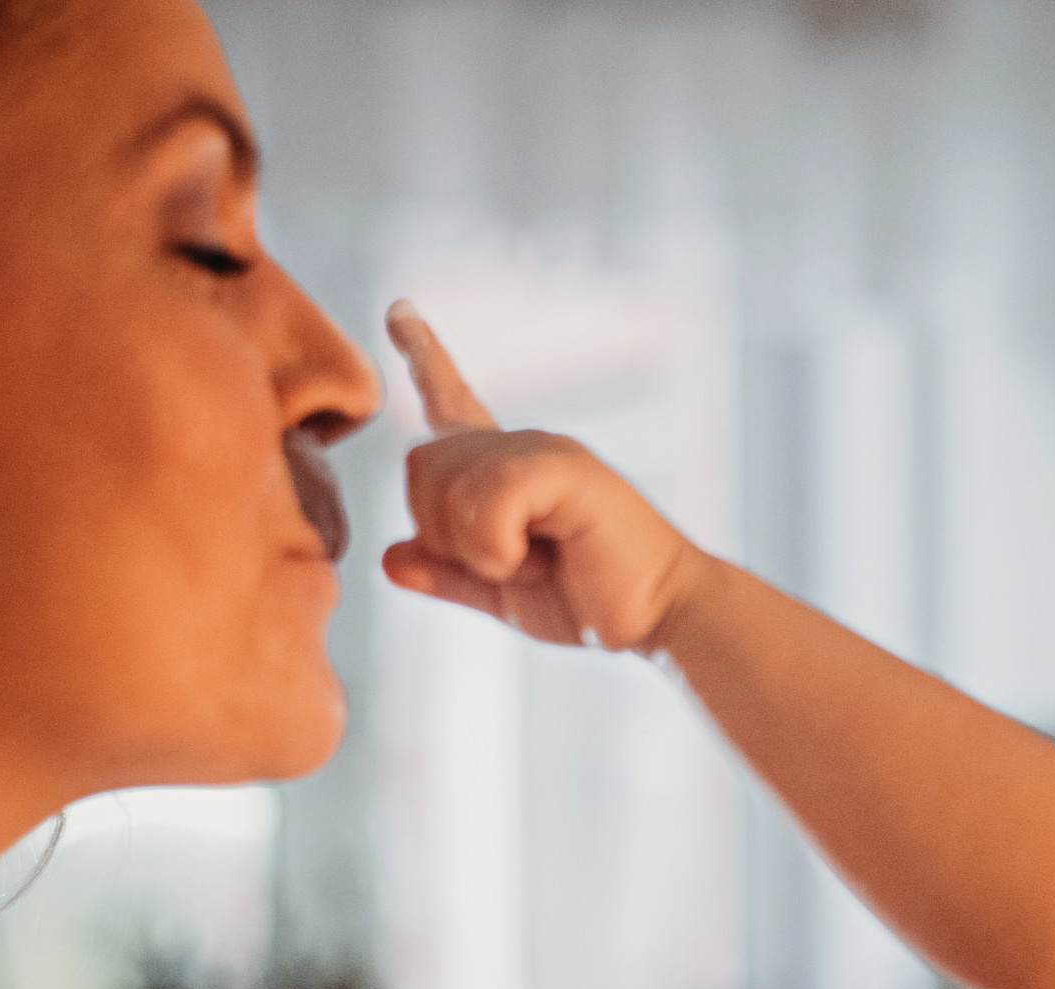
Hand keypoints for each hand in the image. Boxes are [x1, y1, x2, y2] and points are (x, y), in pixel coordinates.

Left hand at [381, 300, 712, 651]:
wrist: (664, 614)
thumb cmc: (594, 602)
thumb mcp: (505, 594)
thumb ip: (447, 573)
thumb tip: (389, 559)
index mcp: (508, 470)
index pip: (453, 401)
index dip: (424, 358)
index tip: (399, 309)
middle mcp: (524, 445)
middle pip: (420, 461)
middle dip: (439, 530)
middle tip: (506, 566)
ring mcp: (545, 450)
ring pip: (443, 479)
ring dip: (472, 545)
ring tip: (529, 563)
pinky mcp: (565, 468)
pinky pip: (485, 498)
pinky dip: (495, 549)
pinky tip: (534, 562)